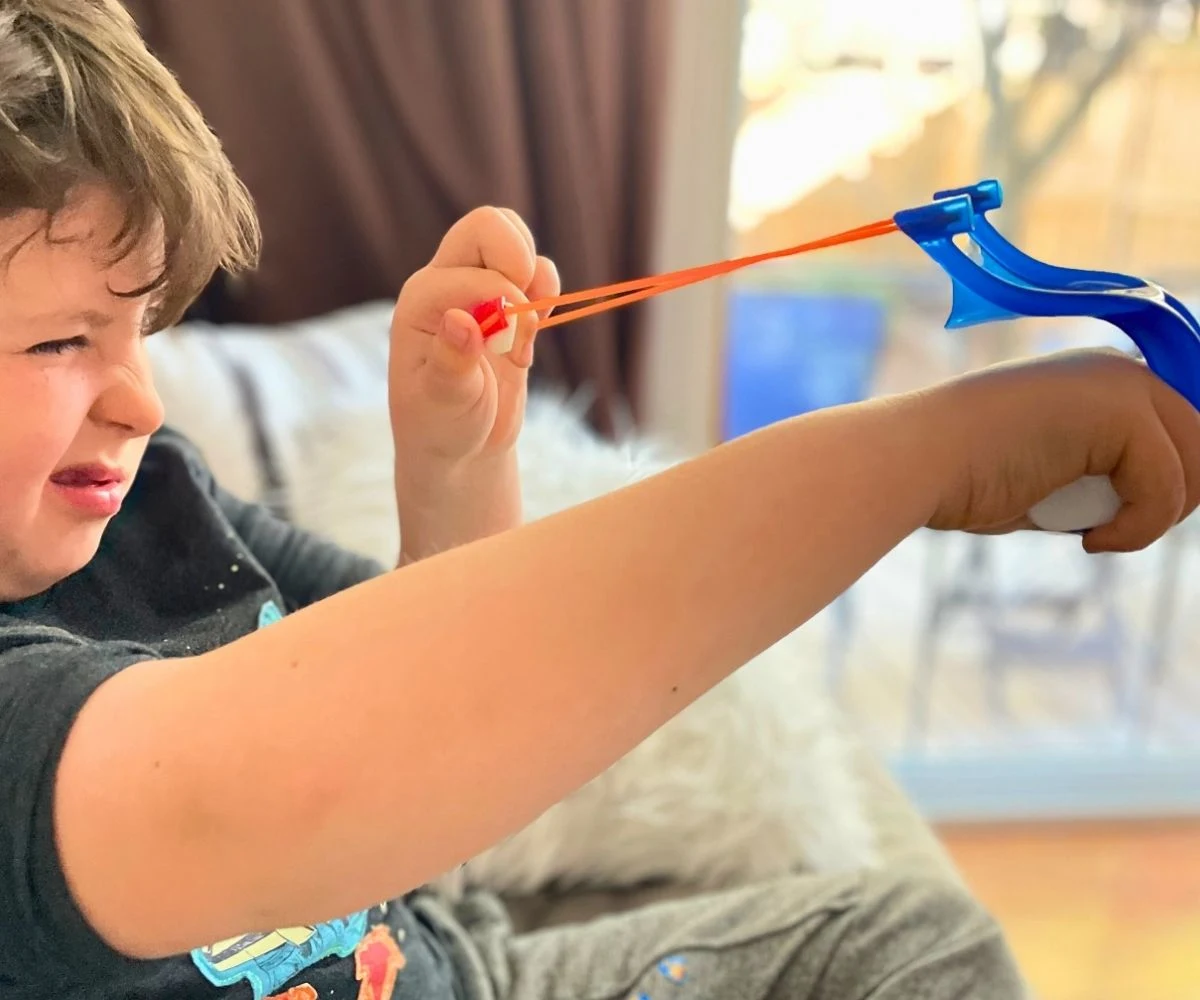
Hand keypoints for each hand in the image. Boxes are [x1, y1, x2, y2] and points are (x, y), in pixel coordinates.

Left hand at [389, 207, 559, 467]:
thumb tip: (462, 322)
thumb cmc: (439, 426)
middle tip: (525, 311)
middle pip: (486, 226)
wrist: (459, 445)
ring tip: (528, 328)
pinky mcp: (505, 304)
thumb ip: (450, 365)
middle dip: (518, 259)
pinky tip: (538, 325)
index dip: (505, 308)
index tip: (509, 352)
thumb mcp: (442, 406)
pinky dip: (547, 286)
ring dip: (534, 275)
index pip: (476, 275)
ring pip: (511, 236)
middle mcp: (445, 284)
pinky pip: (534, 268)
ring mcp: (476, 289)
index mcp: (422, 301)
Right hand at [923, 349, 1199, 551]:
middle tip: (1117, 529)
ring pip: (1196, 466)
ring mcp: (1120, 384)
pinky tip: (1089, 538)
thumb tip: (1154, 511)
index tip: (1139, 518)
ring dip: (1154, 518)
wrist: (914, 461)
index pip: (1184, 427)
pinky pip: (1167, 487)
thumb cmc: (965, 480)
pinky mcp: (1118, 411)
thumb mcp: (1050, 476)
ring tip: (1097, 531)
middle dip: (1175, 501)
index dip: (1178, 479)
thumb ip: (1104, 479)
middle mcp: (1120, 369)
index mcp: (1104, 377)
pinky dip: (1136, 530)